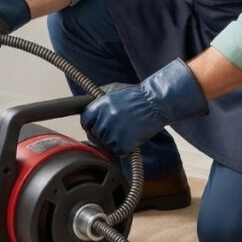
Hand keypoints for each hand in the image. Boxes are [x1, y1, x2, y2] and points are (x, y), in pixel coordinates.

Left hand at [80, 59, 207, 155]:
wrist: (157, 102)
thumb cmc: (137, 95)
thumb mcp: (114, 89)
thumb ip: (99, 98)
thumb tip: (86, 102)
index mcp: (100, 106)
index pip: (85, 121)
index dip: (91, 125)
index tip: (96, 127)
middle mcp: (105, 119)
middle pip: (95, 134)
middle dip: (103, 134)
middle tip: (116, 130)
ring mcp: (114, 133)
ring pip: (106, 144)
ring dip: (115, 141)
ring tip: (127, 131)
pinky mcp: (124, 144)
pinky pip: (118, 152)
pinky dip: (124, 148)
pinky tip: (132, 138)